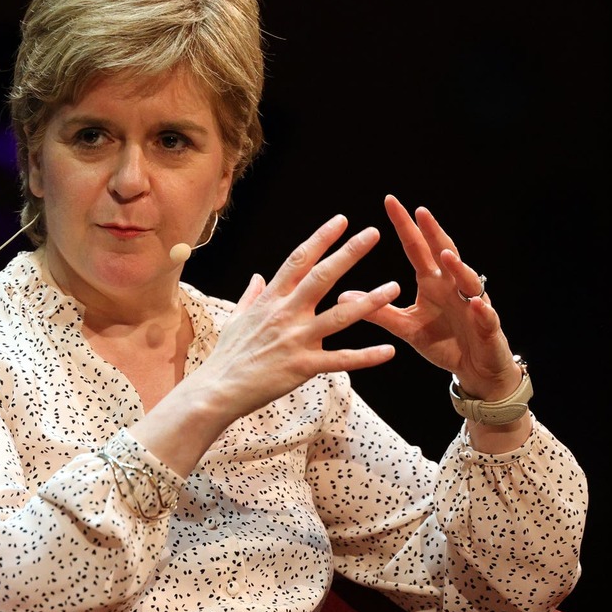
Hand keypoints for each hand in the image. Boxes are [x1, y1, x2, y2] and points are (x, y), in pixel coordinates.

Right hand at [191, 213, 400, 424]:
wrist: (216, 390)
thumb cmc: (227, 356)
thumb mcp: (235, 319)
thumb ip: (250, 296)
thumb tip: (257, 276)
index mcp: (270, 300)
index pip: (298, 260)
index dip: (321, 239)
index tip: (341, 221)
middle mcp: (285, 314)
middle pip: (322, 277)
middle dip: (349, 253)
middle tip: (373, 234)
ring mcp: (295, 340)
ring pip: (340, 316)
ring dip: (370, 301)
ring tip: (395, 287)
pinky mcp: (302, 367)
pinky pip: (340, 360)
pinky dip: (366, 356)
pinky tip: (389, 351)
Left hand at [341, 195, 521, 400]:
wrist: (475, 369)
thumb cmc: (444, 342)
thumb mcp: (407, 328)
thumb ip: (380, 312)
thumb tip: (343, 296)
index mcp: (433, 283)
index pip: (417, 248)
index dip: (406, 226)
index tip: (390, 202)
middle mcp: (454, 287)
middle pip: (444, 254)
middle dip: (433, 233)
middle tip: (420, 212)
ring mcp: (474, 304)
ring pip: (468, 281)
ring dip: (458, 268)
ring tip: (445, 256)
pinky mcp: (488, 327)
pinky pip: (486, 316)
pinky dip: (481, 310)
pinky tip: (475, 304)